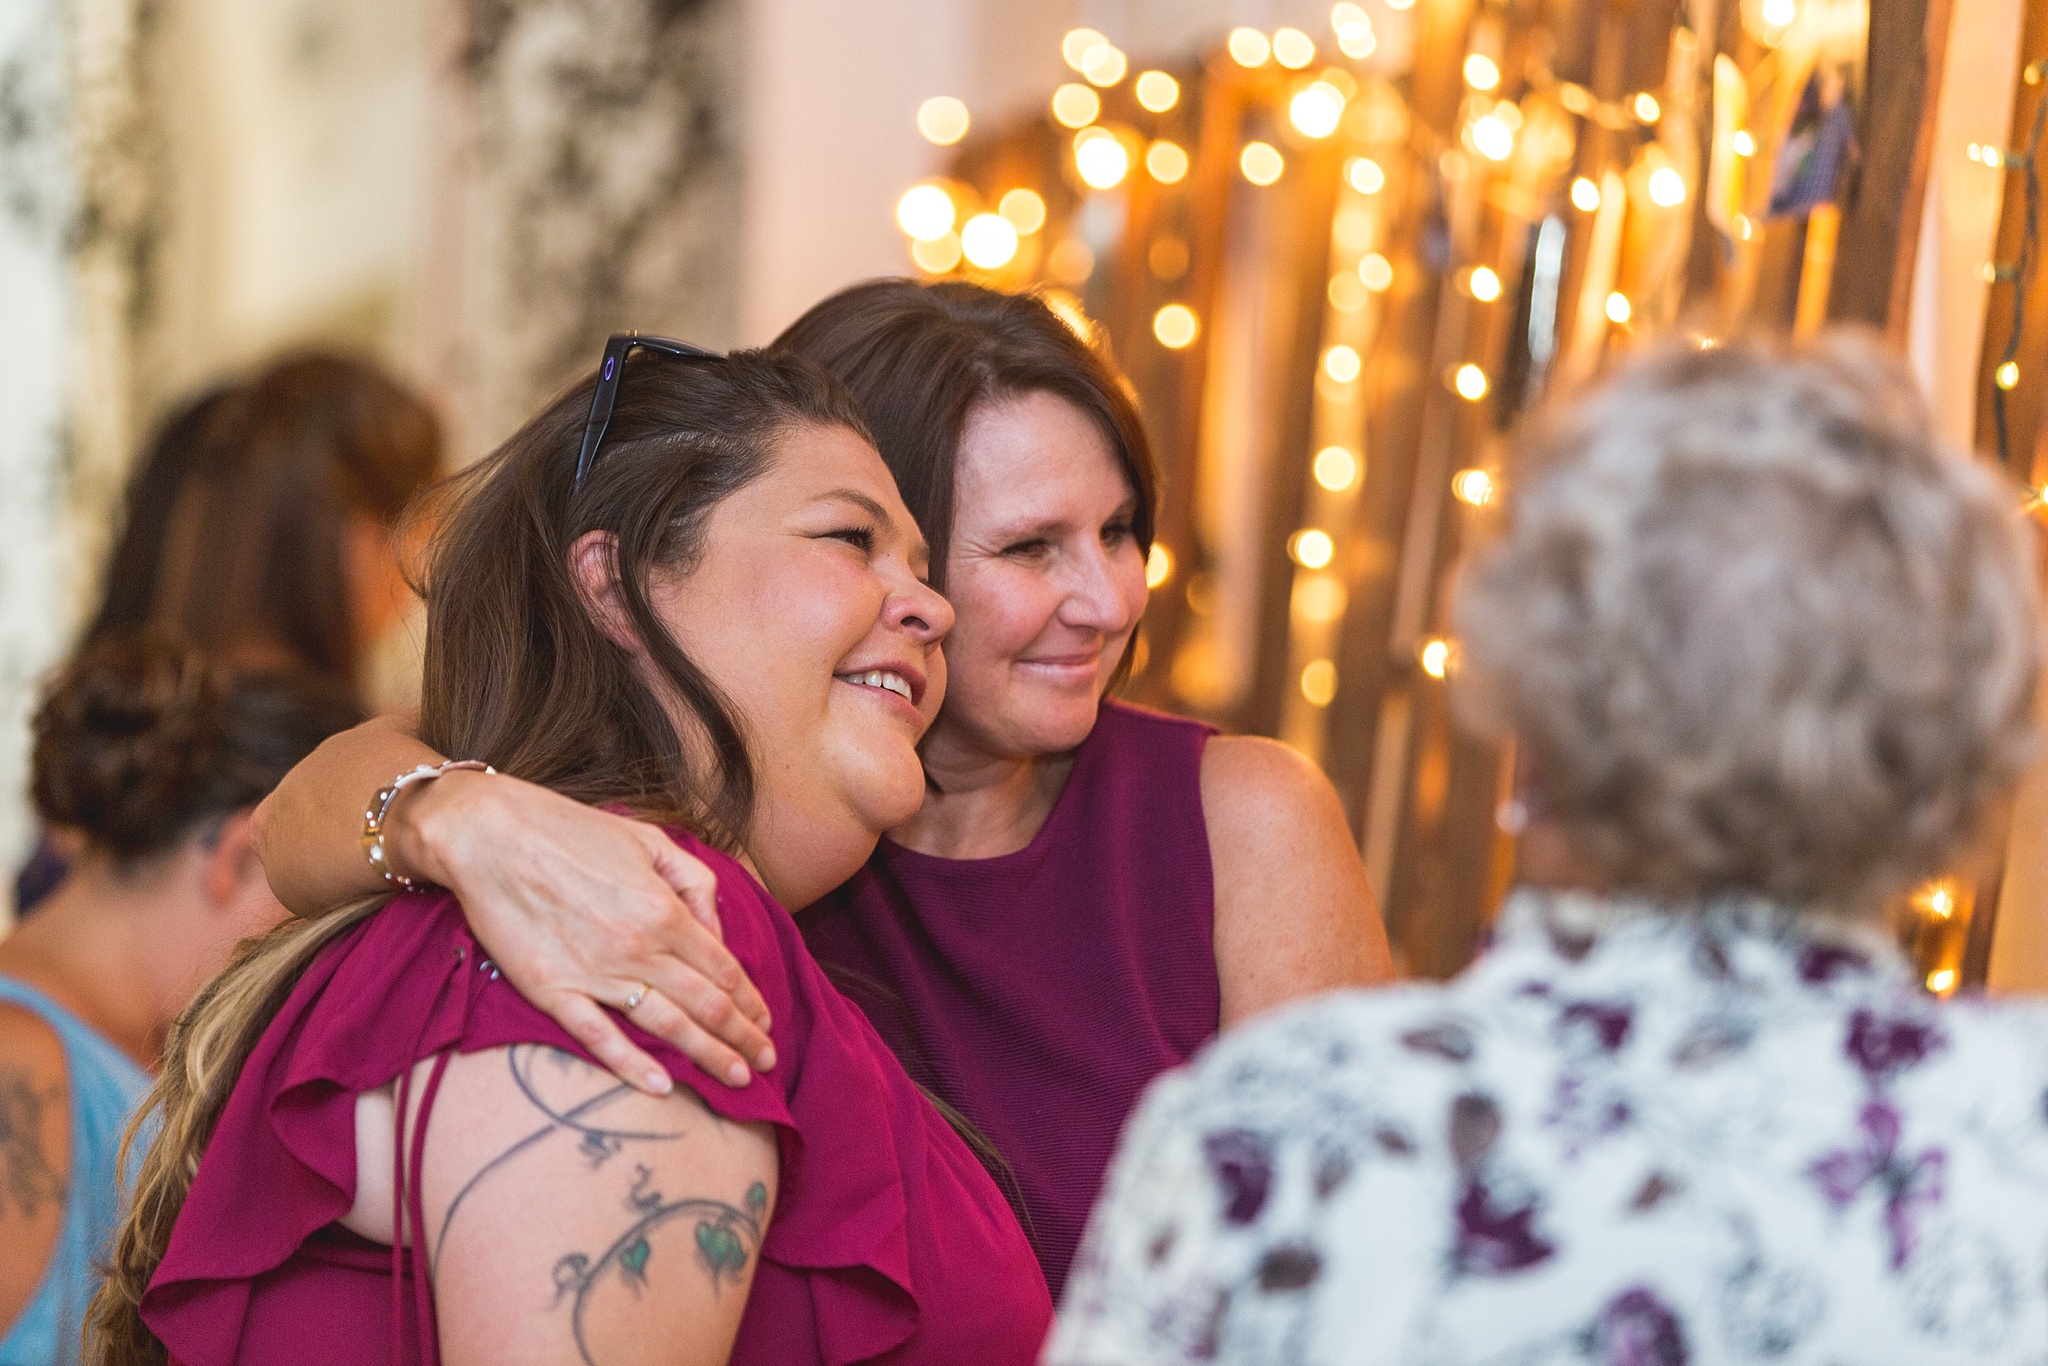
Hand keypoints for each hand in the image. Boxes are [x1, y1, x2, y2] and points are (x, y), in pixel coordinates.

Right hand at [390, 770, 775, 1094]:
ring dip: (708, 1056)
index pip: (722, 968)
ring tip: (738, 1080)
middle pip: (705, 1005)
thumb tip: (718, 929)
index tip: (765, 1022)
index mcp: (663, 910)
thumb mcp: (649, 841)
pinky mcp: (551, 991)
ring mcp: (595, 973)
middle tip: (766, 1063)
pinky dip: (633, 1066)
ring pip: (666, 1027)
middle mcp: (638, 947)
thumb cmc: (570, 831)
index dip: (750, 1000)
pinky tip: (663, 1087)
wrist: (489, 835)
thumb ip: (695, 884)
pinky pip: (599, 1038)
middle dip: (742, 1037)